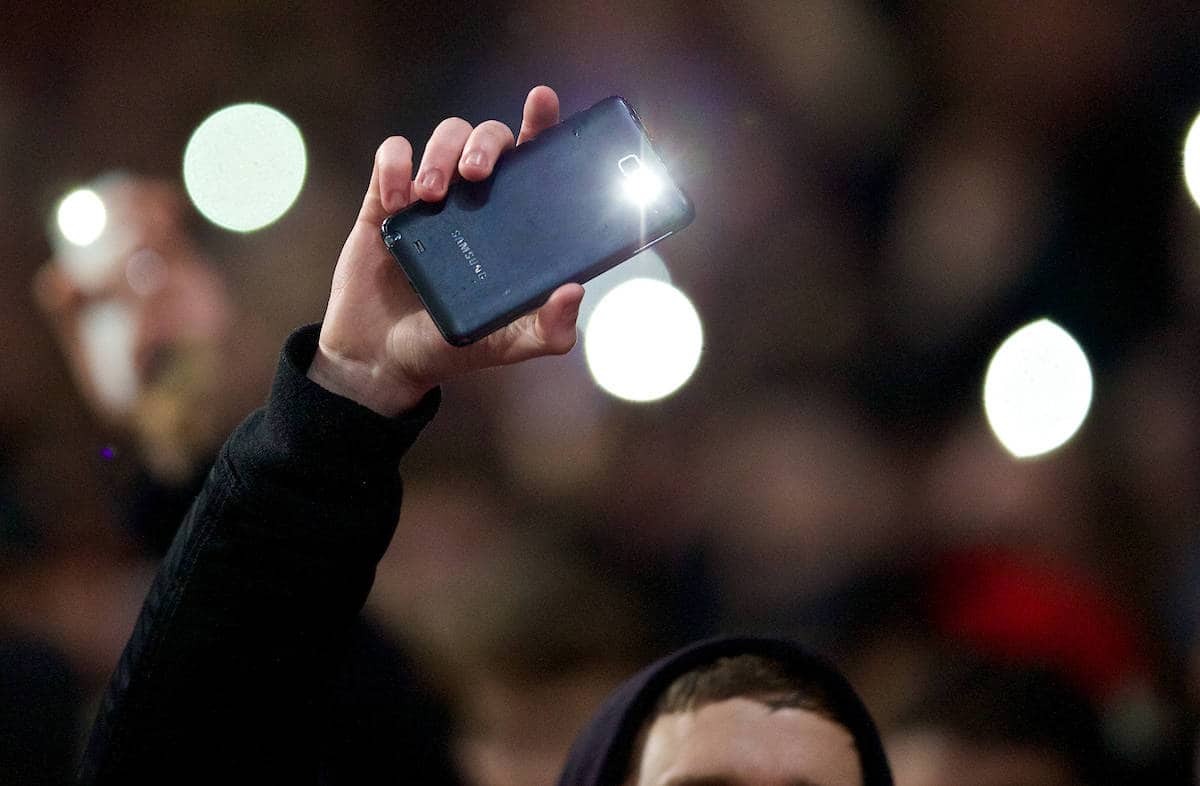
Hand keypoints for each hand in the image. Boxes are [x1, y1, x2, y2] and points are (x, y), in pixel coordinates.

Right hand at [307, 86, 584, 416]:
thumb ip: (549, 330)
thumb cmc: (452, 345)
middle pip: (490, 136)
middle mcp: (478, 200)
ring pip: (444, 135)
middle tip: (476, 174)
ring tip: (430, 196)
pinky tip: (396, 200)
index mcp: (515, 222)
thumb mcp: (510, 345)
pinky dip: (394, 165)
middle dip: (486, 141)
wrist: (383, 360)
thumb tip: (575, 290)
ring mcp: (433, 197)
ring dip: (439, 153)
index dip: (542, 123)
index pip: (535, 159)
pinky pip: (392, 155)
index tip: (542, 102)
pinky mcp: (386, 202)